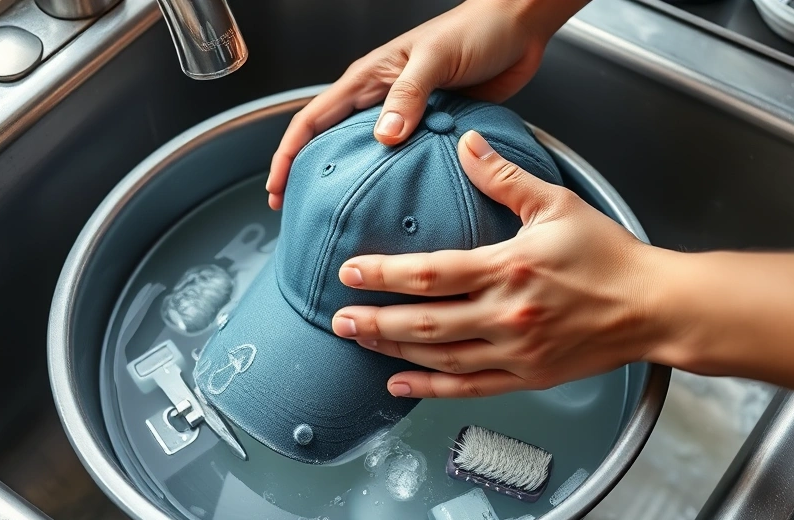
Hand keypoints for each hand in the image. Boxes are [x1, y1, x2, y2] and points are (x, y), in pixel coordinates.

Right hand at [266, 0, 584, 209]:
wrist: (517, 29)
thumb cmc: (476, 30)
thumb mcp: (435, 59)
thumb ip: (408, 96)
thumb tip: (385, 136)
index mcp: (369, 78)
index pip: (313, 120)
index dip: (289, 154)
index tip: (276, 187)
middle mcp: (381, 99)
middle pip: (330, 142)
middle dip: (309, 176)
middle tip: (299, 211)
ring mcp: (405, 115)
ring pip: (365, 155)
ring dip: (349, 182)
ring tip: (339, 215)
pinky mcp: (431, 129)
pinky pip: (403, 160)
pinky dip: (391, 181)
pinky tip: (392, 203)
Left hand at [330, 131, 662, 397]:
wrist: (653, 306)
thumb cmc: (609, 256)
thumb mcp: (557, 205)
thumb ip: (504, 177)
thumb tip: (468, 144)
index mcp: (509, 268)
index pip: (431, 274)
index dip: (385, 274)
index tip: (350, 272)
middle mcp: (507, 315)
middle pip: (424, 322)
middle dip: (374, 320)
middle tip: (338, 317)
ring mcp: (516, 351)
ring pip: (440, 358)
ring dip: (393, 350)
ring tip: (359, 340)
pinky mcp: (527, 376)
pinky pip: (469, 388)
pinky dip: (429, 389)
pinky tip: (398, 383)